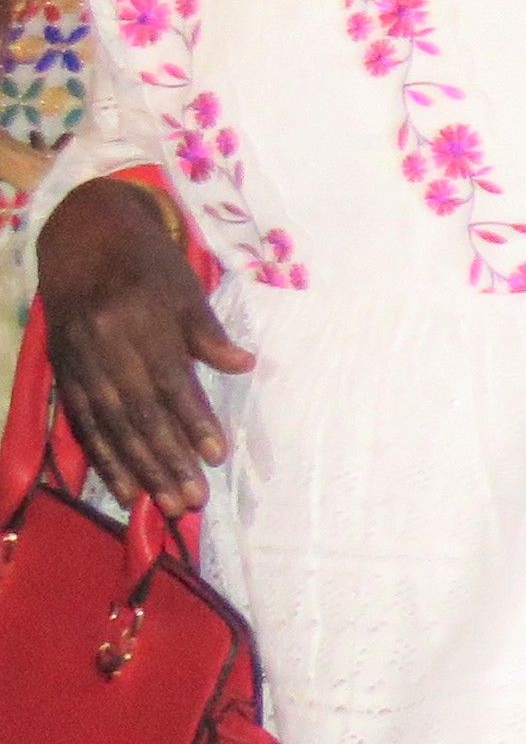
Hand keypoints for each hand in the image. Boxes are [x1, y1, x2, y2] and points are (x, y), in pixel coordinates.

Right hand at [40, 176, 249, 517]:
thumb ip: (208, 332)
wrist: (83, 240)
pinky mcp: (63, 375)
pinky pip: (82, 424)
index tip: (216, 456)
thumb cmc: (148, 265)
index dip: (192, 421)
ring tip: (163, 504)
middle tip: (190, 498)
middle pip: (137, 413)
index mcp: (137, 320)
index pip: (169, 382)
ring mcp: (78, 363)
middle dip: (165, 459)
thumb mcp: (184, 287)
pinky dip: (102, 459)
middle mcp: (103, 346)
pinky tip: (123, 488)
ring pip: (109, 427)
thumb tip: (244, 365)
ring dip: (136, 469)